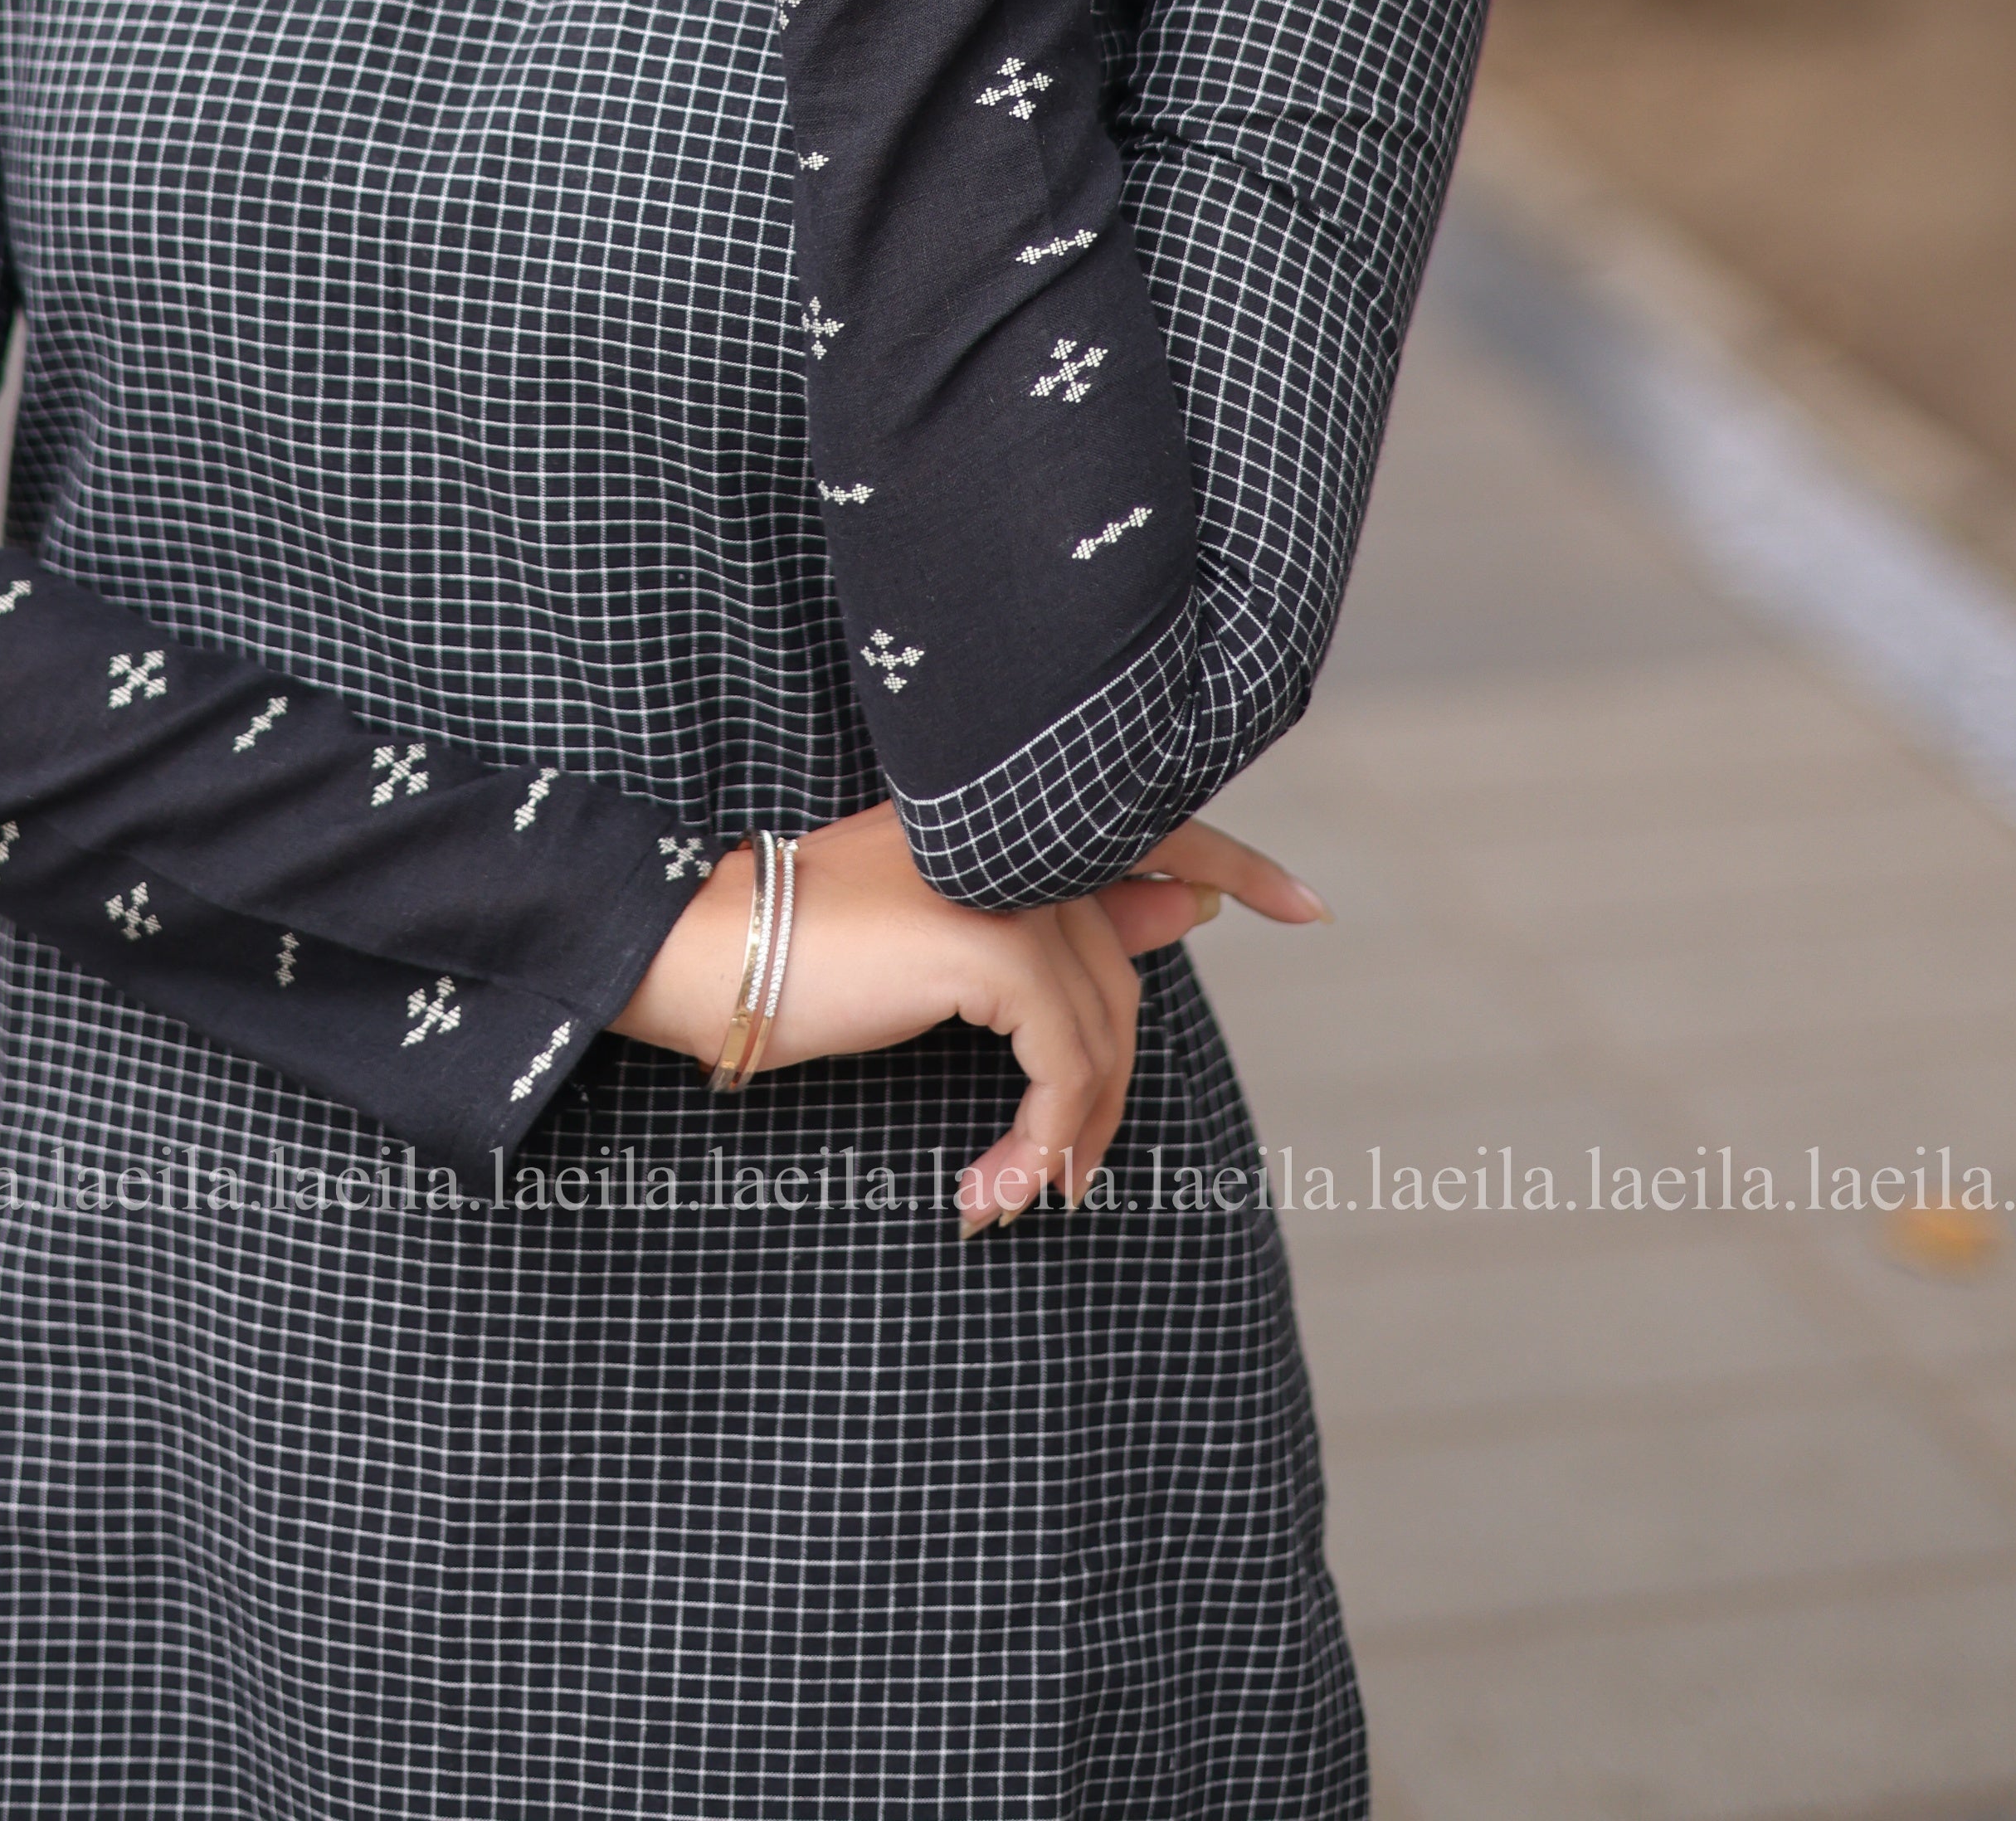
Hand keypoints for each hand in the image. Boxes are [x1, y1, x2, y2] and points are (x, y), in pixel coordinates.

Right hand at [610, 803, 1326, 1229]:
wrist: (707, 949)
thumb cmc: (810, 948)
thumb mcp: (953, 939)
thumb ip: (1068, 922)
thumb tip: (1184, 909)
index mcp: (1015, 821)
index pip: (1158, 831)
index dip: (1237, 864)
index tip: (1308, 908)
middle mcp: (1025, 839)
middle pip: (1122, 986)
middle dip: (1102, 1097)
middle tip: (1054, 1180)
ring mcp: (1014, 887)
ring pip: (1100, 1038)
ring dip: (1065, 1138)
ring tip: (1011, 1194)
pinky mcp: (995, 946)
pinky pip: (1066, 1068)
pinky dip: (1042, 1142)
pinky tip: (994, 1188)